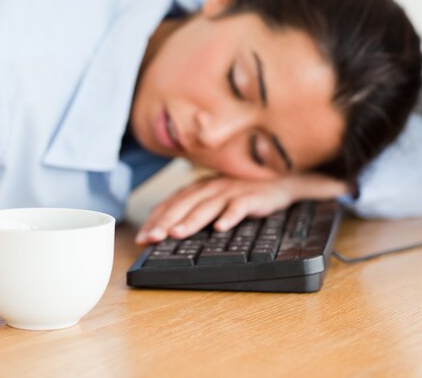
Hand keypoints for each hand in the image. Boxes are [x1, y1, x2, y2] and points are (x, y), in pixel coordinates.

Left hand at [135, 173, 348, 244]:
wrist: (279, 184)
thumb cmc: (240, 195)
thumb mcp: (213, 201)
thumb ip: (193, 213)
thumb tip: (169, 233)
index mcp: (198, 189)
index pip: (170, 204)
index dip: (155, 220)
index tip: (142, 237)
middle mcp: (210, 187)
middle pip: (184, 205)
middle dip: (166, 222)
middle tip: (152, 238)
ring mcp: (230, 191)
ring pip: (207, 207)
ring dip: (191, 221)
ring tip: (176, 234)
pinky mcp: (251, 196)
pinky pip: (239, 206)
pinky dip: (230, 216)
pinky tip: (221, 227)